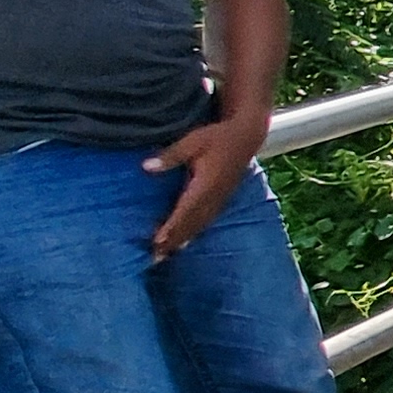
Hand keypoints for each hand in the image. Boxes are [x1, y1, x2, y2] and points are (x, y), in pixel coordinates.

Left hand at [142, 108, 265, 260]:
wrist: (247, 135)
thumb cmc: (217, 136)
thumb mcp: (192, 141)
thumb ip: (170, 156)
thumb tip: (146, 167)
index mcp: (206, 183)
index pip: (185, 209)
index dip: (171, 226)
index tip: (157, 241)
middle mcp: (214, 195)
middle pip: (191, 222)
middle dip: (173, 240)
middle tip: (156, 257)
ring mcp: (220, 198)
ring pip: (200, 224)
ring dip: (182, 239)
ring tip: (167, 254)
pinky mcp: (222, 198)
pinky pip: (207, 220)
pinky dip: (194, 232)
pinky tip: (186, 240)